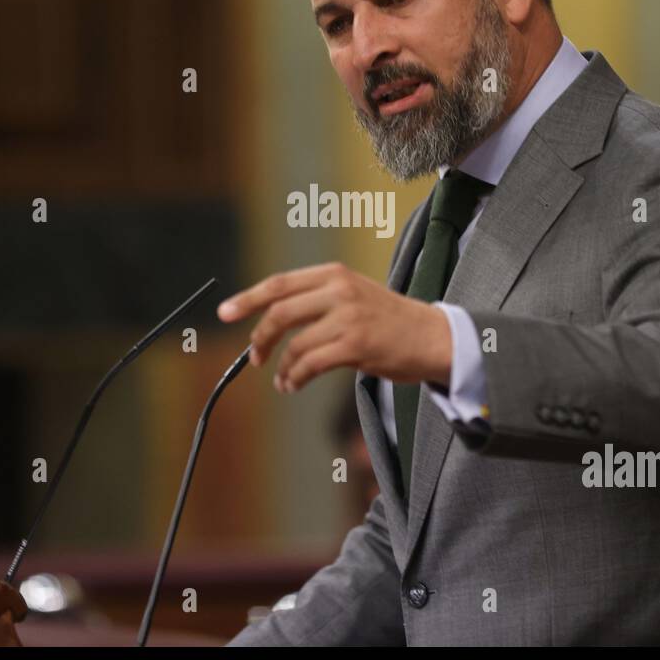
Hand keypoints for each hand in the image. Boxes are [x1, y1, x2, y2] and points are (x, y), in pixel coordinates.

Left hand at [216, 262, 452, 393]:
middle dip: (259, 338)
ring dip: (281, 367)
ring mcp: (348, 316)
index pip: (280, 283)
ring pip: (294, 344)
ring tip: (282, 379)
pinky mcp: (355, 344)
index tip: (225, 312)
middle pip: (279, 312)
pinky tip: (294, 384)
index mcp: (335, 274)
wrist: (434, 337)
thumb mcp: (355, 295)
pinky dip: (295, 377)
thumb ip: (319, 300)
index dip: (248, 298)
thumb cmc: (392, 321)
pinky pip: (310, 364)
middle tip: (254, 357)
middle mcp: (339, 290)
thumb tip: (275, 320)